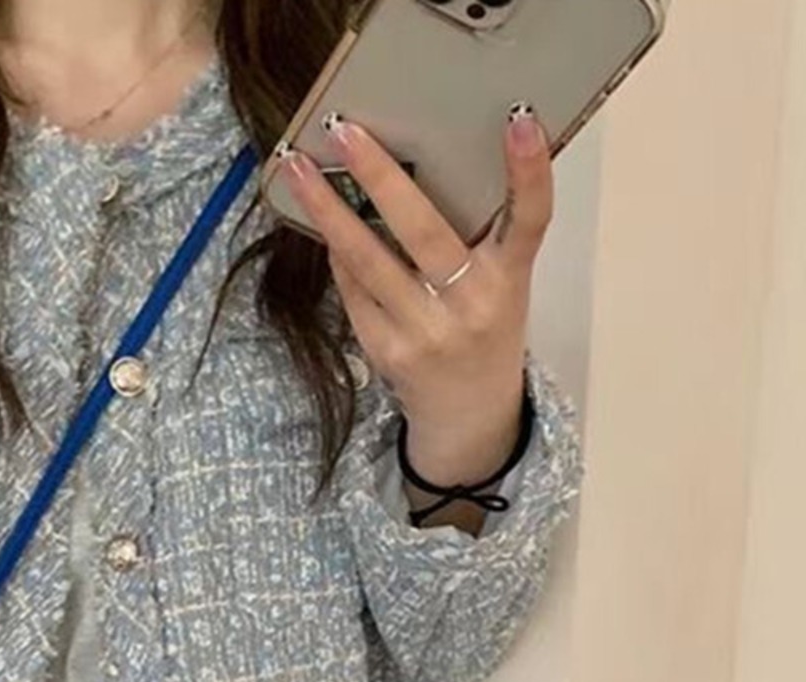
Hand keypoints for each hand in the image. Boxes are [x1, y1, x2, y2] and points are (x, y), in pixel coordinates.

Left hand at [283, 106, 553, 482]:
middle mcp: (472, 306)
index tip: (518, 117)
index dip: (529, 170)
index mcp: (510, 280)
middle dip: (380, 176)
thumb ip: (482, 237)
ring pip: (370, 262)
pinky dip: (337, 256)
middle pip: (424, 232)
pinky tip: (319, 224)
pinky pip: (354, 293)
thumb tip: (422, 162)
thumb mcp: (502, 285)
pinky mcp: (389, 353)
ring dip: (329, 212)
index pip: (530, 220)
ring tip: (298, 169)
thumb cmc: (485, 330)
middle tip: (343, 130)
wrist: (472, 417)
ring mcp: (427, 333)